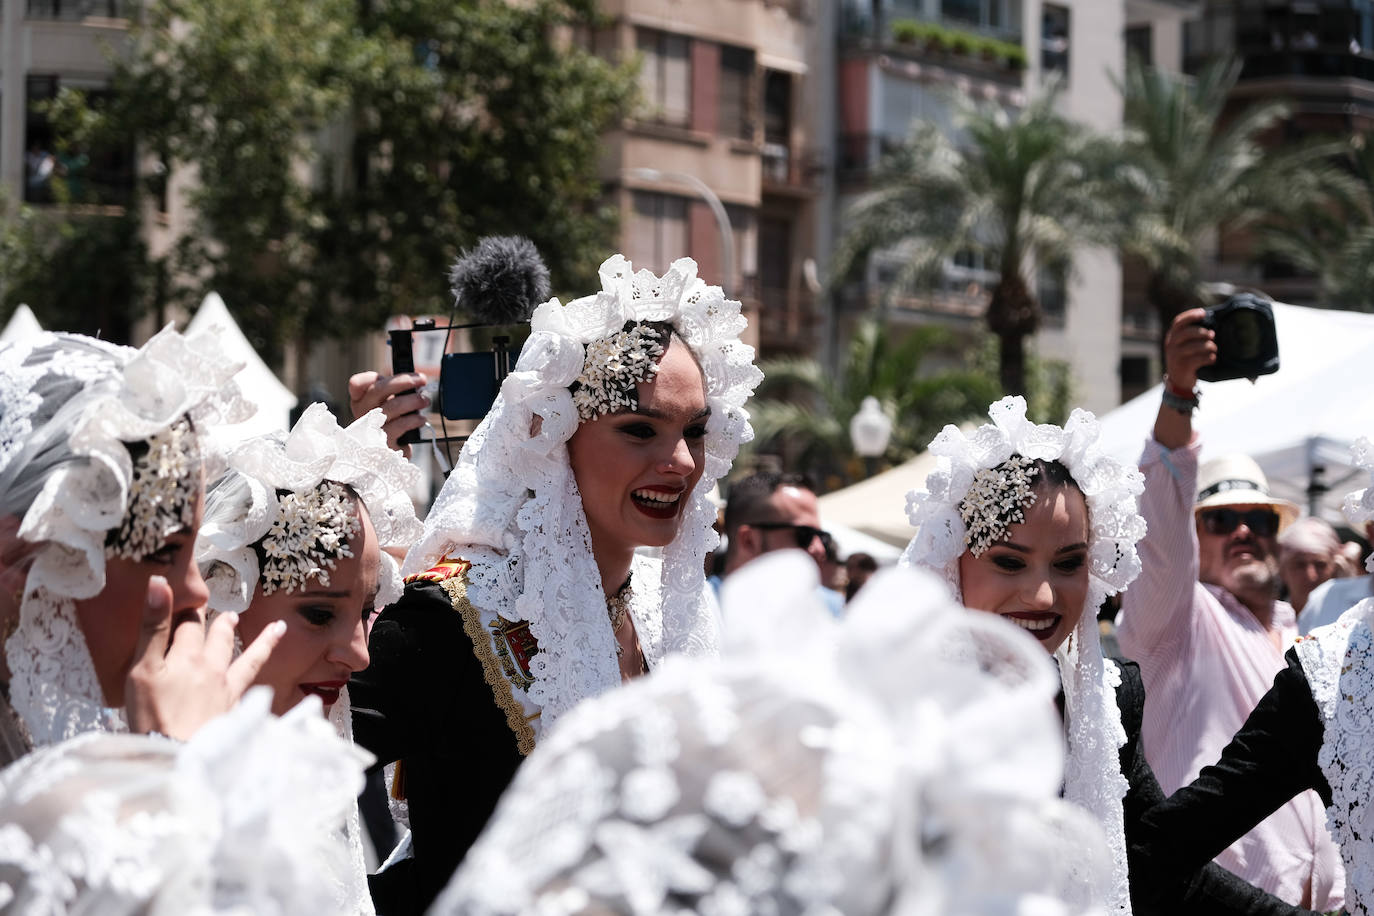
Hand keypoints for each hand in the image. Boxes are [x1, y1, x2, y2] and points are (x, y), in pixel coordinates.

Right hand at [124, 576, 284, 740]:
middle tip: (231, 614)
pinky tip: (270, 686)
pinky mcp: (234, 713)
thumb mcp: (143, 669)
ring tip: (277, 629)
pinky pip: (253, 692)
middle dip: (223, 624)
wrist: (181, 755)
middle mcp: (213, 669)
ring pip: (248, 659)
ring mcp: (227, 691)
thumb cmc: (153, 715)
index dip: (188, 609)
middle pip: (219, 639)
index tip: (191, 598)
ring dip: (261, 642)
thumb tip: (160, 582)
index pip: (188, 624)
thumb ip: (153, 627)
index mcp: (188, 656)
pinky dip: (263, 686)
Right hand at [347, 370, 429, 456]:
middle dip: (403, 381)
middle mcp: (361, 414)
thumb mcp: (389, 405)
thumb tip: (416, 380)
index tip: (389, 373)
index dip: (369, 377)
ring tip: (425, 400)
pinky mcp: (383, 445)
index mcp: (360, 401)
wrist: (393, 452)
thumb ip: (394, 391)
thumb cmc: (392, 423)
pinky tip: (420, 419)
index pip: (357, 384)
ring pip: (392, 407)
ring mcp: (370, 430)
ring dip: (413, 400)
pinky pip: (400, 426)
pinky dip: (414, 420)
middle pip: (378, 390)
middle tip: (421, 379)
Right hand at [1163, 308, 1215, 391]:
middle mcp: (1171, 345)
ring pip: (1193, 347)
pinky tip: (1212, 359)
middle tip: (1212, 334)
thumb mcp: (1185, 346)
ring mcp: (1175, 357)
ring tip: (1214, 349)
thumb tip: (1212, 325)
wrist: (1179, 381)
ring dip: (1207, 346)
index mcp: (1172, 337)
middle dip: (1201, 332)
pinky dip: (1208, 358)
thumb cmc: (1187, 359)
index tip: (1203, 313)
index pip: (1178, 322)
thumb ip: (1193, 336)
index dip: (1190, 316)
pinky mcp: (1182, 367)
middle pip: (1185, 332)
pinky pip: (1197, 360)